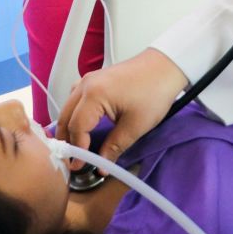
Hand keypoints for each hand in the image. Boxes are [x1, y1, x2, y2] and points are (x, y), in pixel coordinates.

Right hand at [56, 48, 188, 170]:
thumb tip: (101, 166)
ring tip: (76, 146)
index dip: (76, 149)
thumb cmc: (154, 93)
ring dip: (68, 126)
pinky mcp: (94, 79)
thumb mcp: (135, 125)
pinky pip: (75, 98)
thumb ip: (114, 147)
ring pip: (68, 107)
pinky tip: (82, 124)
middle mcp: (85, 85)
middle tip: (73, 160)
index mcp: (93, 94)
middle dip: (67, 140)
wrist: (166, 66)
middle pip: (66, 117)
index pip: (76, 127)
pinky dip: (74, 113)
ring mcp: (88, 79)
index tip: (80, 167)